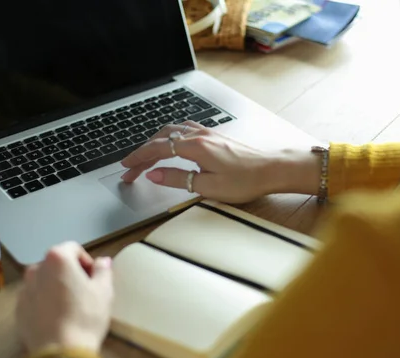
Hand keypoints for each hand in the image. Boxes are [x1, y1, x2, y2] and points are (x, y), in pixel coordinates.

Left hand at [16, 242, 113, 352]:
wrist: (60, 352)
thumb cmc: (85, 316)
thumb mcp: (104, 291)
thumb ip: (103, 270)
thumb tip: (103, 261)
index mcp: (57, 259)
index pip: (73, 248)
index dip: (86, 261)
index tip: (94, 278)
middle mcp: (36, 269)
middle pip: (56, 264)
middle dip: (70, 273)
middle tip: (84, 291)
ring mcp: (24, 290)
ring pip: (44, 281)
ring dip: (56, 287)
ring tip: (69, 306)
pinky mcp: (18, 309)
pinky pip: (35, 298)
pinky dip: (44, 302)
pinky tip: (57, 318)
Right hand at [121, 121, 318, 202]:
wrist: (273, 169)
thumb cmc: (246, 180)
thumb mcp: (209, 187)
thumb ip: (179, 179)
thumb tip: (154, 175)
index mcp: (196, 147)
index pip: (157, 150)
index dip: (139, 159)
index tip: (126, 168)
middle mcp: (200, 135)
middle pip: (161, 138)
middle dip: (143, 152)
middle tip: (131, 168)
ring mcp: (208, 133)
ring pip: (172, 130)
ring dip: (155, 142)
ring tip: (145, 156)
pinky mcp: (215, 137)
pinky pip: (184, 129)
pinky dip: (170, 136)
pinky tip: (172, 143)